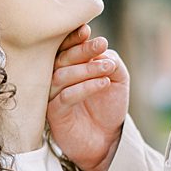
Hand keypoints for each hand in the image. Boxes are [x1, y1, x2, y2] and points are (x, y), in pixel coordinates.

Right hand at [48, 25, 128, 170]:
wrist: (106, 140)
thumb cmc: (108, 107)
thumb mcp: (117, 79)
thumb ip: (111, 61)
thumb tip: (102, 52)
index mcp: (68, 67)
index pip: (64, 48)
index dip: (73, 38)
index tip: (87, 30)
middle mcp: (56, 79)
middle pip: (61, 59)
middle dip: (82, 50)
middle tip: (102, 44)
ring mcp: (53, 96)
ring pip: (61, 76)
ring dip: (86, 69)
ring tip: (108, 68)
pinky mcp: (55, 114)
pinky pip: (66, 96)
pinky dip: (85, 87)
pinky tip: (103, 83)